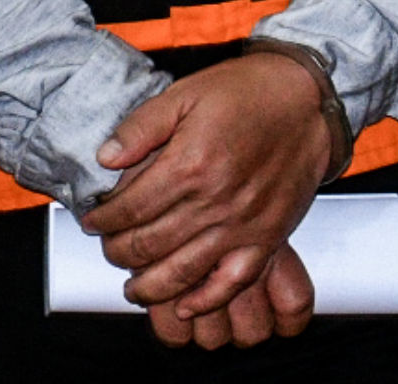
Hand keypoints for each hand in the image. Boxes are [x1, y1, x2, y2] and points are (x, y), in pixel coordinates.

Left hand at [86, 56, 331, 331]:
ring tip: (133, 286)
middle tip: (108, 248)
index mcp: (189, 164)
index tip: (91, 221)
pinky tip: (185, 305)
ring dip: (151, 285)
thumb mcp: (184, 93)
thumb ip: (141, 127)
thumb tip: (104, 157)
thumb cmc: (246, 93)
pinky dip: (206, 300)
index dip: (103, 220)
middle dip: (119, 252)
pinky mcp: (267, 238)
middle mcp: (214, 201)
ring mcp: (242, 225)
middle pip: (150, 244)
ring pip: (184, 271)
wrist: (305, 100)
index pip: (130, 208)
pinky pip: (233, 282)